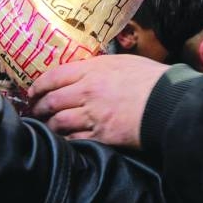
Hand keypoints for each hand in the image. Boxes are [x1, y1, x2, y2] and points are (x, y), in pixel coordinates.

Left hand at [28, 54, 168, 147]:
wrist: (168, 102)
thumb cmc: (151, 79)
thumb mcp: (123, 62)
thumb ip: (100, 66)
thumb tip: (87, 71)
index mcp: (92, 70)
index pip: (54, 76)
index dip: (39, 85)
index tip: (34, 92)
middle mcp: (87, 91)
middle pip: (52, 101)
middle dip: (40, 108)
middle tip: (38, 111)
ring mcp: (92, 115)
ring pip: (59, 122)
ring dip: (50, 126)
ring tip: (49, 127)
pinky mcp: (101, 136)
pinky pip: (74, 140)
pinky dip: (66, 140)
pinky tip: (65, 140)